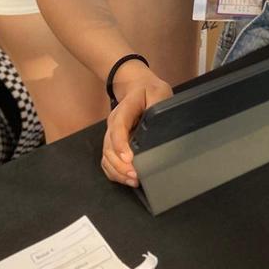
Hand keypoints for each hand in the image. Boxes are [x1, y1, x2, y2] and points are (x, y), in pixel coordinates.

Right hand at [101, 64, 172, 186]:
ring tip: (133, 181)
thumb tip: (161, 124)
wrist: (137, 87)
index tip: (129, 158)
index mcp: (124, 110)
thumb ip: (158, 104)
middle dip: (120, 164)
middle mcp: (113, 124)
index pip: (118, 127)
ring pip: (107, 156)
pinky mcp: (112, 144)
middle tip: (136, 176)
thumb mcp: (158, 92)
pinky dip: (114, 172)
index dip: (121, 143)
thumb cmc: (149, 92)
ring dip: (117, 171)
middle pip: (109, 147)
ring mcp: (110, 135)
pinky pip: (108, 161)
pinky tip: (127, 180)